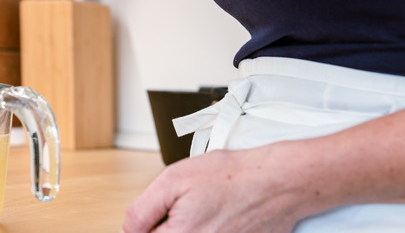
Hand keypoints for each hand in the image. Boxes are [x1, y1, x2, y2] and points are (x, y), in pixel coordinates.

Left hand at [122, 146, 308, 232]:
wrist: (276, 183)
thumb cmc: (232, 177)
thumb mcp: (172, 180)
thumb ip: (142, 211)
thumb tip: (127, 230)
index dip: (145, 224)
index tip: (158, 214)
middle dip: (168, 225)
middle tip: (182, 209)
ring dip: (187, 227)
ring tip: (204, 211)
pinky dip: (210, 229)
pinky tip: (217, 219)